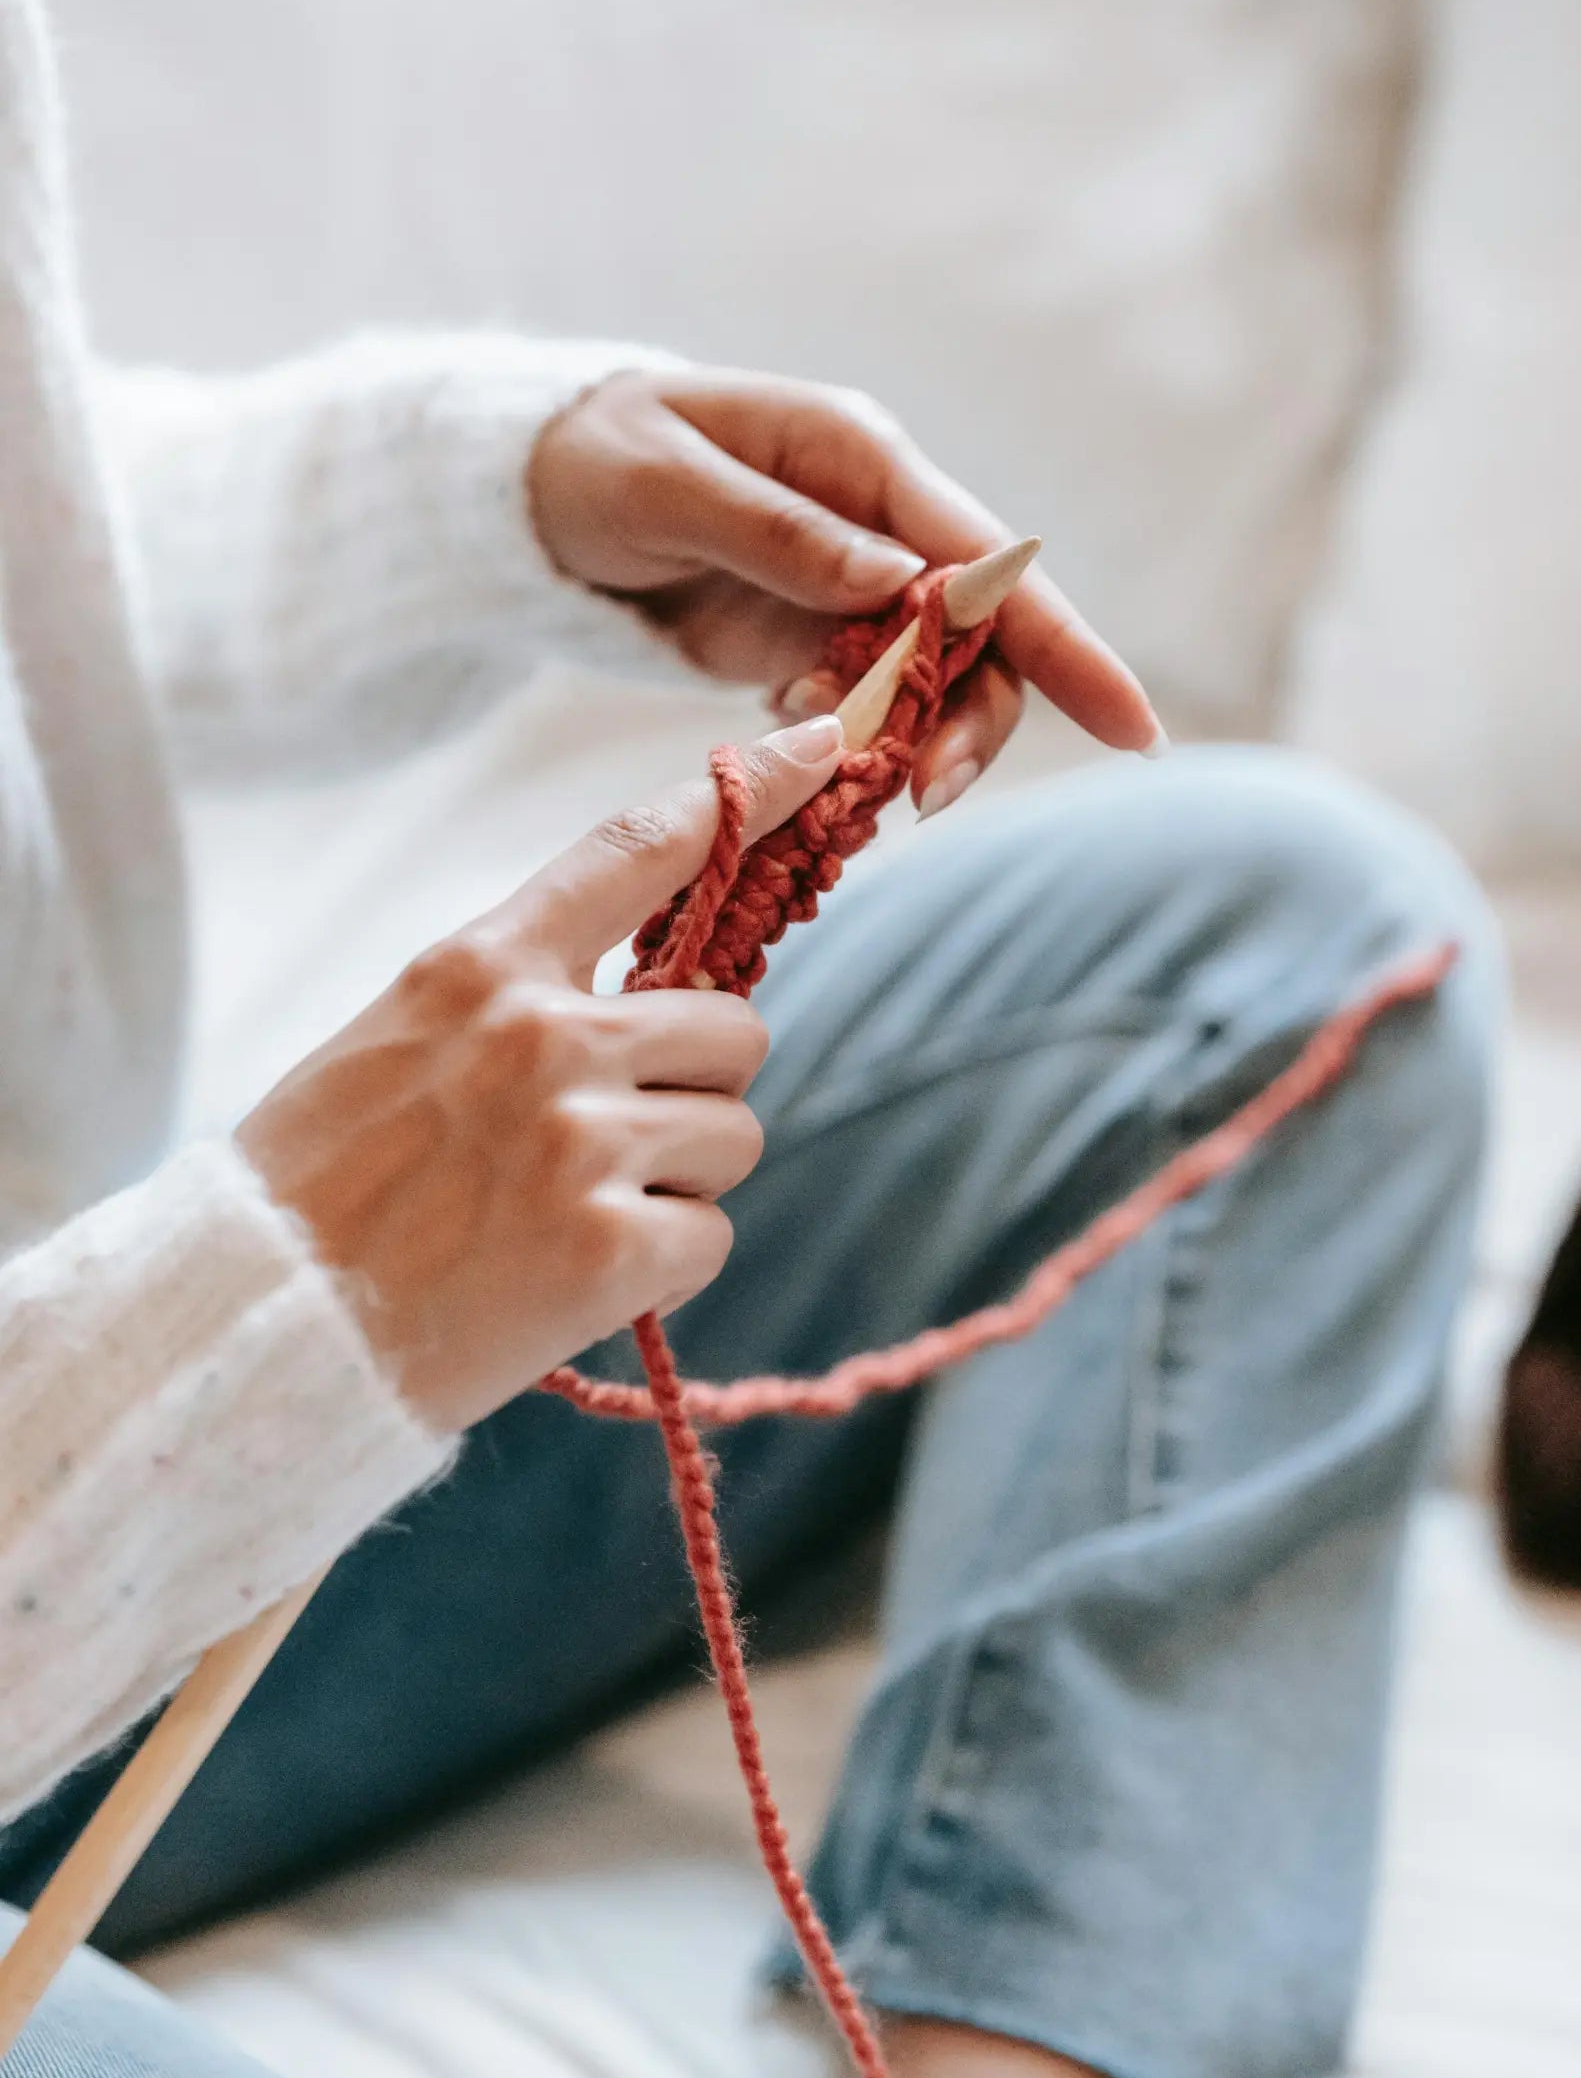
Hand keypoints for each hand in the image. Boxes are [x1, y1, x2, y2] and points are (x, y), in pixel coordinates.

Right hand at [237, 718, 844, 1431]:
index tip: (822, 748)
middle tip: (601, 1146)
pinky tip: (568, 1278)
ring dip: (678, 1180)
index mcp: (482, 966)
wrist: (262, 1328)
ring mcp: (582, 1139)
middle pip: (733, 1028)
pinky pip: (711, 1236)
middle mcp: (544, 1034)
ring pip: (736, 1135)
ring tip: (565, 1215)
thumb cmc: (323, 1185)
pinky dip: (660, 1266)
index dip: (746, 795)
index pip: (640, 847)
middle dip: (694, 1087)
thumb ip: (522, 997)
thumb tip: (652, 991)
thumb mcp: (400, 1038)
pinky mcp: (613, 1247)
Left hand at [528, 366, 1162, 815]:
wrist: (535, 489)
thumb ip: (778, 533)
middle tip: (919, 800)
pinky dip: (859, 757)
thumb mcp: (664, 485)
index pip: (989, 557)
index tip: (1131, 726)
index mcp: (858, 458)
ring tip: (856, 802)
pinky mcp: (814, 639)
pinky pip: (871, 711)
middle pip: (983, 638)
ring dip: (913, 750)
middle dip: (972, 726)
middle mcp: (876, 522)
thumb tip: (899, 584)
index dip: (1068, 644)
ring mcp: (850, 585)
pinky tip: (819, 786)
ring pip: (934, 686)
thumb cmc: (592, 460)